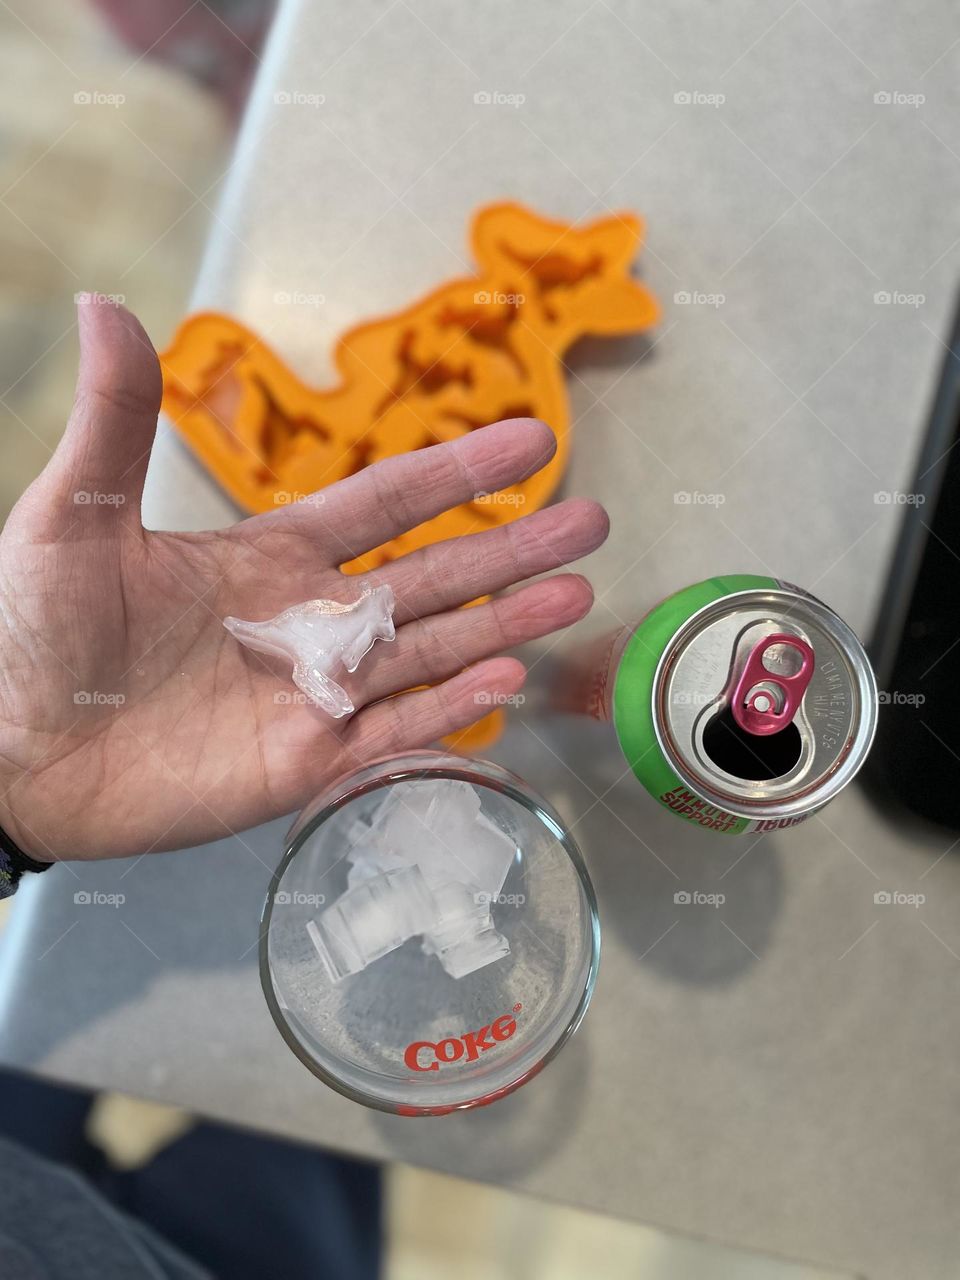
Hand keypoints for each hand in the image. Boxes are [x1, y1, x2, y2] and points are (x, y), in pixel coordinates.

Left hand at [0, 299, 607, 860]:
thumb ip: (118, 422)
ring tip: (575, 595)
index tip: (531, 443)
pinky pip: (392, 731)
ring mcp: (316, 693)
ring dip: (504, 623)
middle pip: (435, 576)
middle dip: (513, 548)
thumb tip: (107, 304)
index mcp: (270, 557)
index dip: (459, 473)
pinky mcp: (305, 760)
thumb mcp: (75, 516)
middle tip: (593, 521)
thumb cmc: (33, 630)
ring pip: (431, 652)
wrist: (8, 751)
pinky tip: (503, 678)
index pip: (388, 504)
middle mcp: (310, 621)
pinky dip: (447, 709)